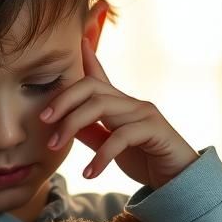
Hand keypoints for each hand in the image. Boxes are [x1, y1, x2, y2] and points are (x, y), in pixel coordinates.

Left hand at [40, 39, 200, 188]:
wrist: (178, 180)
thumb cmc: (144, 160)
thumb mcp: (108, 146)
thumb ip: (90, 133)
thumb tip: (62, 125)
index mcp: (120, 105)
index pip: (97, 77)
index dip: (85, 58)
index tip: (73, 40)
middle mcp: (132, 103)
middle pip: (91, 88)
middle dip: (63, 101)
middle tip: (43, 120)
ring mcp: (144, 113)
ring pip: (100, 107)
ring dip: (72, 126)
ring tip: (55, 146)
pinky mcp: (154, 130)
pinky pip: (121, 137)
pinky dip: (101, 156)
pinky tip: (89, 173)